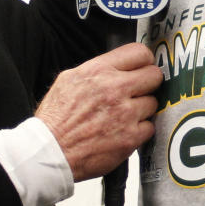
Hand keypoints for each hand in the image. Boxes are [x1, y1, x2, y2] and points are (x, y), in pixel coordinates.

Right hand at [35, 43, 160, 180]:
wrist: (50, 152)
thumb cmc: (55, 120)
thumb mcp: (68, 80)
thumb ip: (96, 70)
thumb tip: (116, 67)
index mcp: (98, 71)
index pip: (139, 53)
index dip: (144, 61)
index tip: (143, 68)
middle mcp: (114, 89)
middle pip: (154, 76)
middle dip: (148, 83)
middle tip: (139, 91)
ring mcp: (125, 114)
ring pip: (153, 103)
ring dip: (142, 109)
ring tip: (124, 115)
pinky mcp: (131, 137)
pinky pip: (149, 127)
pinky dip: (140, 131)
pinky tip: (124, 131)